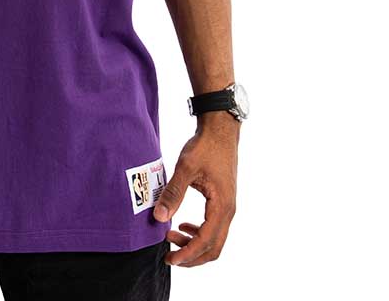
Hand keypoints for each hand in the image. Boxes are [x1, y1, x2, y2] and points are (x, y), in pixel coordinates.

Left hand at [152, 113, 238, 266]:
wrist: (221, 130)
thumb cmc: (205, 146)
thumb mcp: (186, 168)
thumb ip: (173, 193)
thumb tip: (159, 217)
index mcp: (222, 206)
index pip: (206, 241)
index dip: (187, 253)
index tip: (170, 258)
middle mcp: (229, 211)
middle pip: (213, 248)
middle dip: (191, 256)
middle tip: (169, 255)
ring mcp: (228, 207)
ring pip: (215, 239)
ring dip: (194, 244)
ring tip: (172, 236)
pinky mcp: (223, 201)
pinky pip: (214, 227)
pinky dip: (199, 233)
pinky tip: (184, 225)